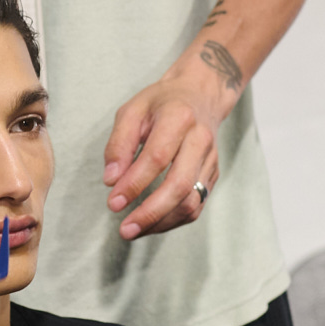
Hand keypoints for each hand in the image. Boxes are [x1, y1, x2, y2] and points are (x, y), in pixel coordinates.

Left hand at [101, 67, 227, 240]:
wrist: (199, 95)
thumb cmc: (160, 104)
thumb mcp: (131, 111)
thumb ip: (118, 144)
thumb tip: (111, 181)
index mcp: (179, 117)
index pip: (157, 158)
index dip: (134, 184)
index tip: (113, 203)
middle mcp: (200, 139)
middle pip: (180, 185)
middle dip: (150, 213)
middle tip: (125, 229)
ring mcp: (211, 159)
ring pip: (191, 201)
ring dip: (161, 222)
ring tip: (134, 230)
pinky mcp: (213, 174)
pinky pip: (196, 205)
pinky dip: (173, 220)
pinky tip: (151, 223)